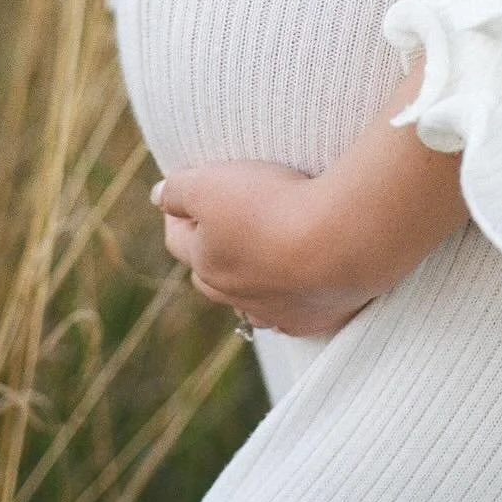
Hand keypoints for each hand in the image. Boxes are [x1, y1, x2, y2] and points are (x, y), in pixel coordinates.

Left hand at [150, 63, 469, 340]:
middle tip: (226, 222)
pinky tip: (307, 278)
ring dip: (256, 277)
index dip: (179, 213)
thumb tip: (158, 196)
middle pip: (212, 276)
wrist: (343, 239)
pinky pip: (299, 309)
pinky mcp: (321, 318)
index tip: (187, 193)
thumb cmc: (273, 206)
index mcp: (206, 264)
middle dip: (212, 251)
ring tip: (267, 253)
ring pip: (254, 300)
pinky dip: (298, 294)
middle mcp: (237, 297)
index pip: (178, 239)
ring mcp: (280, 312)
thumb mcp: (210, 183)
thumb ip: (177, 189)